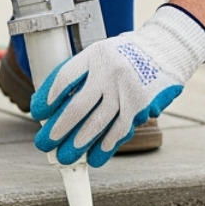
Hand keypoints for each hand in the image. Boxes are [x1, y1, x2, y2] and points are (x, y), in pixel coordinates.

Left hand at [31, 5, 204, 166]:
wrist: (167, 49)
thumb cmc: (125, 55)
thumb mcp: (101, 53)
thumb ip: (81, 74)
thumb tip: (53, 106)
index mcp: (95, 54)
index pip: (65, 78)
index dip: (48, 97)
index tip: (37, 112)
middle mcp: (110, 71)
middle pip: (78, 106)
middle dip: (58, 129)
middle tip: (45, 144)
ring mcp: (127, 89)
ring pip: (98, 124)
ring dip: (79, 144)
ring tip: (64, 157)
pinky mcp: (142, 105)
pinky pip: (120, 131)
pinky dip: (106, 146)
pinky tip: (94, 157)